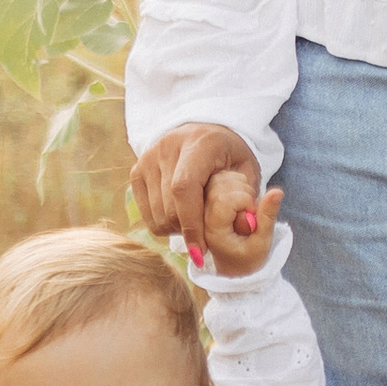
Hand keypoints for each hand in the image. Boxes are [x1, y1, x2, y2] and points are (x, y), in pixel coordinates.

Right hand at [131, 121, 264, 267]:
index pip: (184, 189)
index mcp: (200, 143)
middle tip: (207, 235)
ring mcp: (148, 158)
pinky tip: (181, 214)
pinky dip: (163, 222)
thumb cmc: (230, 156)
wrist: (204, 132)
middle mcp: (168, 147)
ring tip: (196, 220)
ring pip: (156, 214)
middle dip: (188, 231)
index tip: (202, 253)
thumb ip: (249, 199)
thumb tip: (249, 227)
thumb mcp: (248, 172)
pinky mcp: (137, 170)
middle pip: (169, 207)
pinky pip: (146, 212)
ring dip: (176, 228)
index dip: (192, 225)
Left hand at [199, 183, 287, 280]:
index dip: (245, 201)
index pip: (226, 199)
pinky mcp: (204, 198)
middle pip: (221, 184)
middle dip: (242, 192)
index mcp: (213, 230)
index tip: (252, 216)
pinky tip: (238, 199)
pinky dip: (234, 182)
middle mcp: (202, 215)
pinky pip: (219, 177)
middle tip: (249, 211)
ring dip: (239, 186)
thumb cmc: (248, 258)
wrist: (232, 265)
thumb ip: (268, 216)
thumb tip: (278, 191)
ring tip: (244, 207)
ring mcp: (200, 206)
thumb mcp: (263, 242)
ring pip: (220, 177)